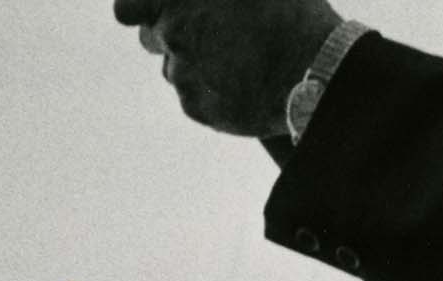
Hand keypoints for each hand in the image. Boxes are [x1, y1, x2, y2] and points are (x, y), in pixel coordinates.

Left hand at [113, 0, 341, 136]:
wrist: (315, 69)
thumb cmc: (288, 11)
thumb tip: (201, 3)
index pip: (127, 8)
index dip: (139, 9)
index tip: (153, 10)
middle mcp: (173, 35)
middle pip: (153, 37)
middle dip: (174, 31)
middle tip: (212, 29)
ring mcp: (184, 76)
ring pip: (175, 68)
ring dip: (196, 60)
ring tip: (237, 56)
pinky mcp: (199, 109)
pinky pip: (194, 97)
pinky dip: (211, 89)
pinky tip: (241, 79)